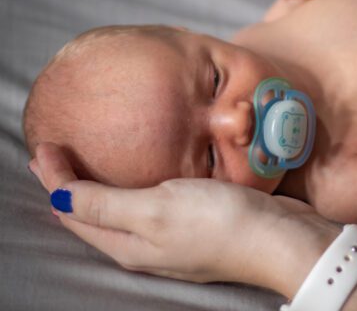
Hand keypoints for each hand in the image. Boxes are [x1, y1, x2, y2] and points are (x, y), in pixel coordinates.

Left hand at [29, 143, 339, 297]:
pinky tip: (153, 157)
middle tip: (61, 143)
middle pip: (95, 210)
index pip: (73, 211)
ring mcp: (174, 232)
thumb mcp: (156, 211)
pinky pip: (157, 197)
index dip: (53, 178)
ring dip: (106, 177)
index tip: (44, 142)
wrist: (283, 238)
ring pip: (125, 204)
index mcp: (129, 244)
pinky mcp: (199, 219)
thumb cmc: (221, 224)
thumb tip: (56, 198)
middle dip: (73, 180)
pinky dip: (142, 176)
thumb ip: (106, 204)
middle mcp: (147, 243)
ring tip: (97, 147)